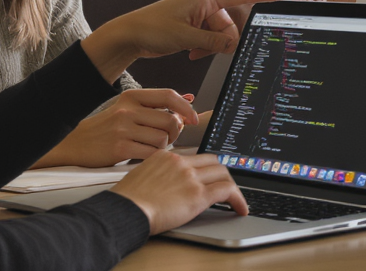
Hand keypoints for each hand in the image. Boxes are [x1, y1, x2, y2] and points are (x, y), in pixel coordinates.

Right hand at [43, 89, 200, 167]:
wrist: (76, 143)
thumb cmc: (106, 127)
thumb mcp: (128, 109)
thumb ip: (155, 105)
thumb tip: (188, 100)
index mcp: (132, 97)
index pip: (168, 96)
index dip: (185, 108)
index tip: (193, 118)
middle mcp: (128, 110)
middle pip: (170, 121)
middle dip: (175, 133)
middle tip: (168, 138)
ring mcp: (123, 129)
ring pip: (163, 139)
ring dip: (162, 147)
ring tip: (150, 148)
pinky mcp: (120, 148)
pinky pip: (151, 154)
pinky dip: (152, 157)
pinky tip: (144, 156)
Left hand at [82, 0, 295, 81]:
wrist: (131, 34)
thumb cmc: (152, 29)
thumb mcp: (186, 38)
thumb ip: (214, 41)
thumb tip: (234, 45)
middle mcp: (206, 1)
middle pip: (232, 22)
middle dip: (224, 39)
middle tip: (206, 49)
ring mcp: (201, 13)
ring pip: (222, 34)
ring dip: (212, 46)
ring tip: (194, 51)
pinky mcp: (196, 24)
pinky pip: (212, 38)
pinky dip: (206, 47)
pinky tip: (192, 54)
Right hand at [110, 150, 247, 234]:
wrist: (126, 209)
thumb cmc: (128, 199)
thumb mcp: (141, 176)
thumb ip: (158, 175)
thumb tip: (166, 184)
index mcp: (166, 156)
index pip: (195, 156)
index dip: (206, 166)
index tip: (211, 173)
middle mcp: (180, 162)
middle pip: (212, 161)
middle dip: (221, 173)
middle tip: (225, 184)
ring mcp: (191, 177)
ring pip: (223, 173)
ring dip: (231, 185)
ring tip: (234, 198)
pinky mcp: (198, 194)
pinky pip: (227, 191)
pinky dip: (238, 199)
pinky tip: (240, 208)